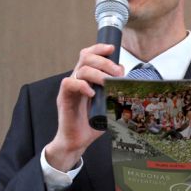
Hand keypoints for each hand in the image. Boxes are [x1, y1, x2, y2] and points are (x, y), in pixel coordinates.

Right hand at [44, 43, 123, 170]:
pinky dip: (82, 85)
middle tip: (118, 73)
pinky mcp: (64, 98)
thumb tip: (126, 77)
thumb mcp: (109, 105)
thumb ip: (116, 91)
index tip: (112, 49)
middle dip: (105, 62)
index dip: (99, 49)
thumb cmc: (92, 124)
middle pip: (86, 58)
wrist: (77, 141)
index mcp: (86, 78)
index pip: (89, 55)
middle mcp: (77, 80)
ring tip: (108, 83)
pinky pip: (69, 84)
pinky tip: (92, 93)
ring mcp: (70, 89)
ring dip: (98, 73)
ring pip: (81, 69)